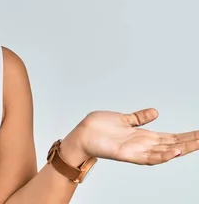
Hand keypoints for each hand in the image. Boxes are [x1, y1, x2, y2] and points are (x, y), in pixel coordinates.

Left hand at [69, 108, 198, 165]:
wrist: (82, 134)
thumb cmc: (99, 128)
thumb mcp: (124, 119)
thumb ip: (139, 118)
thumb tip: (155, 112)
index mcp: (144, 137)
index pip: (172, 138)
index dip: (187, 136)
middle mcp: (143, 145)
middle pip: (173, 145)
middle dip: (191, 142)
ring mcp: (137, 151)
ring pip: (165, 152)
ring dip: (182, 149)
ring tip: (197, 144)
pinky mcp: (127, 155)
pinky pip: (149, 158)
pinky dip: (163, 155)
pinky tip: (175, 152)